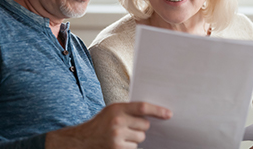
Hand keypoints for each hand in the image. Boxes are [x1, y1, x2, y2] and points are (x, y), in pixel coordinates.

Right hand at [45, 101, 171, 148]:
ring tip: (121, 135)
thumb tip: (151, 113)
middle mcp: (118, 122)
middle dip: (141, 126)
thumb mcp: (112, 110)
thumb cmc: (101, 122)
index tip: (169, 114)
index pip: (142, 107)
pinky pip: (135, 148)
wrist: (84, 139)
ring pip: (141, 137)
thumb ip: (129, 110)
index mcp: (117, 108)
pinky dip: (130, 146)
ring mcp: (117, 138)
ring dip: (135, 137)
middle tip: (129, 126)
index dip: (157, 110)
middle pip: (144, 125)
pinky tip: (119, 143)